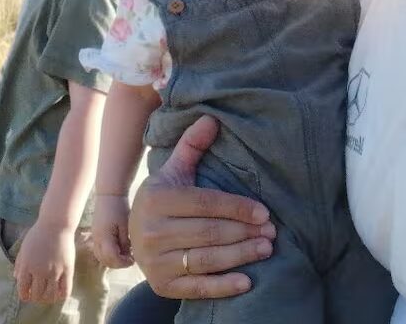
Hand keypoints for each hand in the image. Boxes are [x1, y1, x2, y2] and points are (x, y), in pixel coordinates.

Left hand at [13, 221, 75, 304]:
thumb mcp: (24, 248)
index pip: (23, 290)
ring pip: (50, 296)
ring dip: (47, 299)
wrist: (55, 225)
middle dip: (35, 298)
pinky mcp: (67, 270)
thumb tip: (16, 278)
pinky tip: (59, 294)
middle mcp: (39, 271)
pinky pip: (65, 291)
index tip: (27, 295)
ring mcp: (54, 272)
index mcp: (26, 266)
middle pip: (36, 296)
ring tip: (48, 296)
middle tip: (38, 296)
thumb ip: (19, 264)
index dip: (24, 296)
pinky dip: (61, 296)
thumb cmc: (37, 234)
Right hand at [91, 195, 133, 268]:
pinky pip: (99, 250)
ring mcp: (94, 236)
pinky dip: (107, 254)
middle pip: (105, 260)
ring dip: (112, 260)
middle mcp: (96, 238)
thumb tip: (127, 256)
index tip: (133, 260)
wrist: (109, 194)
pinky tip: (118, 248)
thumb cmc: (119, 208)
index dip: (123, 263)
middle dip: (118, 263)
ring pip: (100, 256)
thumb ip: (125, 244)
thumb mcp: (126, 227)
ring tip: (124, 254)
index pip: (112, 258)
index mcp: (104, 237)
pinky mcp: (95, 233)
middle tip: (130, 259)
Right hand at [129, 115, 275, 299]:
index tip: (264, 212)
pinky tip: (247, 281)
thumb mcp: (173, 172)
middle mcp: (150, 230)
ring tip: (265, 249)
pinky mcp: (161, 285)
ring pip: (206, 259)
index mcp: (156, 198)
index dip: (237, 208)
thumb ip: (191, 146)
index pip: (205, 203)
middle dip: (244, 232)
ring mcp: (154, 260)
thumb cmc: (163, 201)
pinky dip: (223, 286)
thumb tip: (211, 118)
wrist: (134, 236)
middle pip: (208, 232)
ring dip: (241, 255)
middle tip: (272, 232)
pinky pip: (197, 287)